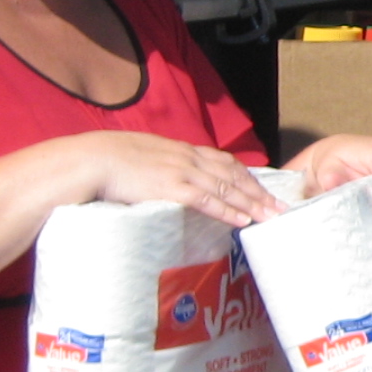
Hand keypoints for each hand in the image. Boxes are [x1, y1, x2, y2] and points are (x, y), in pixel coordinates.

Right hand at [68, 133, 288, 226]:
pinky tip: (243, 221)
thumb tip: (166, 182)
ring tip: (271, 218)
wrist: (91, 160)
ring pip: (227, 188)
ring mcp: (181, 172)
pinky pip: (208, 201)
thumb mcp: (143, 157)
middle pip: (234, 175)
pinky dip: (228, 211)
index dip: (247, 177)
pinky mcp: (172, 187)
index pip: (224, 162)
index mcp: (181, 149)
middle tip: (280, 208)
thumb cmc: (109, 160)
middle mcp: (188, 158)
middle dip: (259, 192)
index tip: (263, 190)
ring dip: (252, 204)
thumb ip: (161, 167)